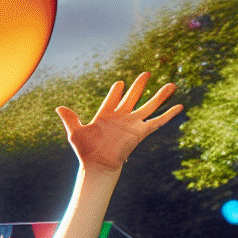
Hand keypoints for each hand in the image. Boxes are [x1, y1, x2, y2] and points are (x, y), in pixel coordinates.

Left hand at [56, 72, 180, 174]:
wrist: (97, 165)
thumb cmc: (86, 151)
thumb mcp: (75, 133)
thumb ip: (70, 119)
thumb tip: (59, 107)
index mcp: (105, 115)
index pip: (112, 99)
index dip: (116, 91)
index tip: (120, 83)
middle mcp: (121, 117)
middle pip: (133, 97)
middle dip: (139, 86)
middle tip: (146, 73)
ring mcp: (132, 124)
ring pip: (149, 106)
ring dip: (160, 96)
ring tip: (171, 84)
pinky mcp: (140, 132)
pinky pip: (157, 121)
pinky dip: (168, 114)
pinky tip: (179, 106)